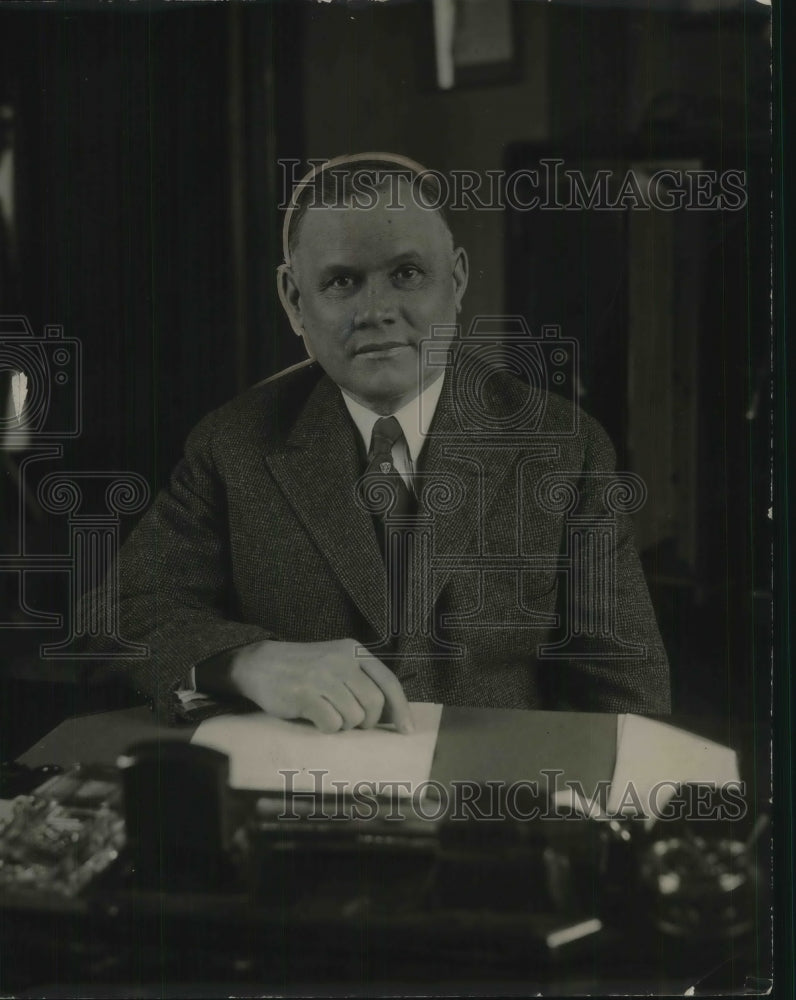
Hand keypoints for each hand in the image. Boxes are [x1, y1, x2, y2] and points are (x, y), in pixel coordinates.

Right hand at [226, 638, 413, 734]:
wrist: (260, 663)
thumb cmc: (304, 669)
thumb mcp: (336, 661)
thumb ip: (362, 680)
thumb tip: (392, 715)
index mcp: (354, 651)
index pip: (388, 681)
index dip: (401, 708)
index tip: (407, 730)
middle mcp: (341, 661)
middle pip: (374, 703)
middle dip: (368, 721)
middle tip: (354, 723)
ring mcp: (322, 677)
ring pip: (354, 717)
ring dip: (344, 725)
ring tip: (328, 714)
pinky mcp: (305, 695)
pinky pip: (332, 724)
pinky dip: (328, 728)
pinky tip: (316, 718)